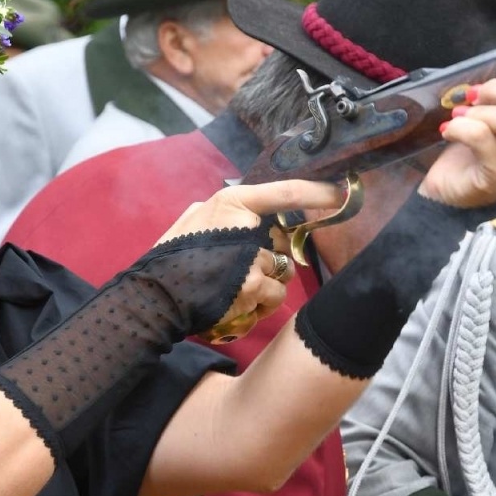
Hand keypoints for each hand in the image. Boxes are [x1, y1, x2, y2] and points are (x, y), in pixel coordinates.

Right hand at [156, 179, 341, 340]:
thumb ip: (220, 211)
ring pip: (280, 272)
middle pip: (281, 242)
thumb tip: (243, 213)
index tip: (338, 192)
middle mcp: (247, 227)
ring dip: (265, 283)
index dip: (314, 192)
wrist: (158, 294)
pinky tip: (237, 303)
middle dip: (269, 256)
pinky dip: (260, 304)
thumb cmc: (173, 256)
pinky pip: (274, 296)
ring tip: (235, 289)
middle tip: (241, 268)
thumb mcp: (192, 218)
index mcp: (232, 203)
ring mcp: (253, 259)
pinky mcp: (254, 289)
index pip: (284, 193)